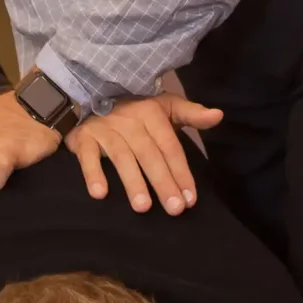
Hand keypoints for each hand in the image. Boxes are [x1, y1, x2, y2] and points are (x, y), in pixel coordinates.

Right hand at [66, 94, 223, 215]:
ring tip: (143, 207)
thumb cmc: (137, 108)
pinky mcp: (83, 138)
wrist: (93, 92)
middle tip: (173, 209)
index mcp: (152, 113)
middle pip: (149, 155)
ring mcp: (105, 129)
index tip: (190, 199)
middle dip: (162, 182)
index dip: (181, 173)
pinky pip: (87, 156)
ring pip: (121, 157)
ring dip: (132, 182)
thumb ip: (192, 115)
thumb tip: (219, 116)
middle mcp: (129, 120)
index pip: (170, 147)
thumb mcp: (166, 106)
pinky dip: (92, 174)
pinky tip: (99, 194)